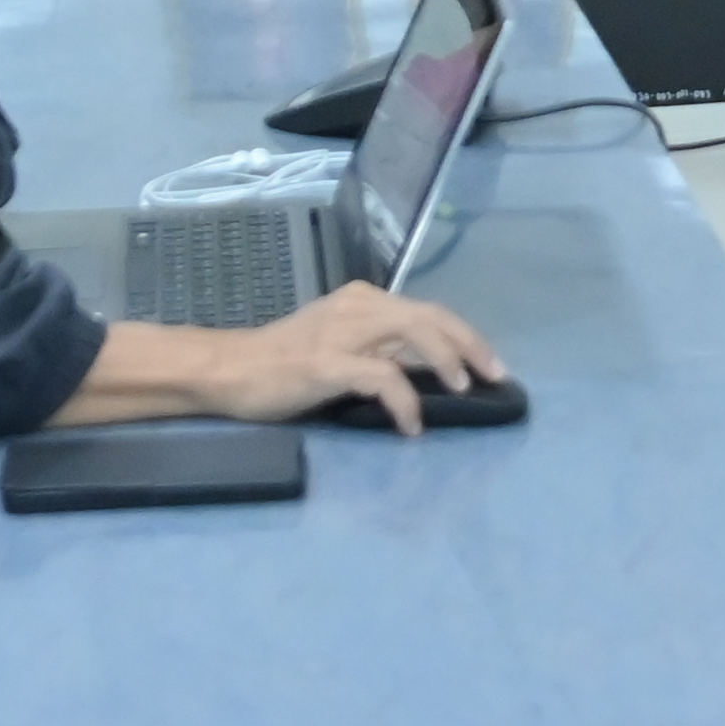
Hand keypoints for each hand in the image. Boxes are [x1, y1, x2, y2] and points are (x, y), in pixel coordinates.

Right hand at [215, 284, 505, 434]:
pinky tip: (412, 425)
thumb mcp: (340, 344)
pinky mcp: (327, 362)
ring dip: (447, 361)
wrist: (228, 370)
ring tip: (463, 390)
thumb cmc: (282, 364)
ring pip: (414, 332)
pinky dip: (405, 400)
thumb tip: (428, 368)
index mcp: (363, 300)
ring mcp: (343, 332)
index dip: (466, 336)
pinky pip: (382, 376)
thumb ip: (380, 348)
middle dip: (470, 345)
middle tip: (496, 376)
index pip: (428, 311)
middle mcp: (359, 306)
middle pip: (432, 316)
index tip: (491, 365)